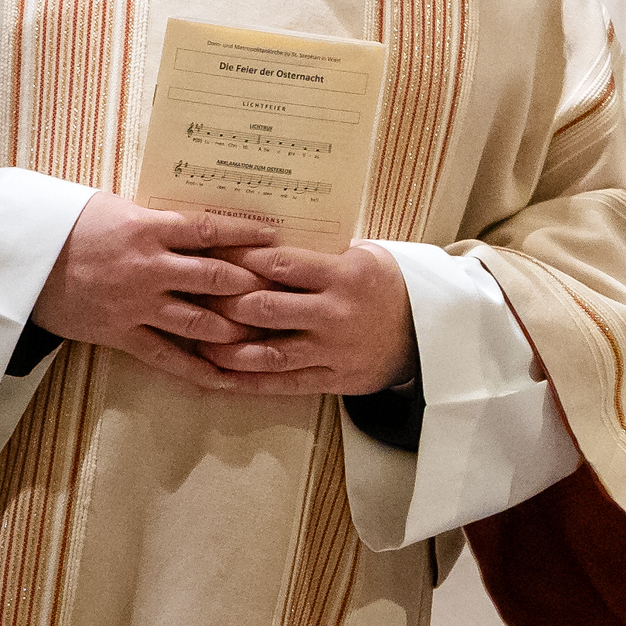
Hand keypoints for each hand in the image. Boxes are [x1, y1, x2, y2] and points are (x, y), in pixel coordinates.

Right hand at [31, 193, 276, 388]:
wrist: (20, 259)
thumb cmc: (73, 226)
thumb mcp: (121, 209)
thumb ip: (163, 219)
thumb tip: (207, 222)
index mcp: (150, 230)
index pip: (210, 231)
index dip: (246, 235)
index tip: (276, 236)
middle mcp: (149, 269)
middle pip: (214, 279)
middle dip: (254, 287)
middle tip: (287, 291)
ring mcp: (136, 305)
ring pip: (199, 322)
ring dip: (236, 329)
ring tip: (271, 334)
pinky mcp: (121, 335)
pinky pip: (167, 357)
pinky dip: (199, 370)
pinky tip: (229, 377)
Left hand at [192, 242, 417, 396]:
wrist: (431, 331)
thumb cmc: (389, 285)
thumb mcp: (365, 256)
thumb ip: (321, 254)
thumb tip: (266, 241)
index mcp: (344, 274)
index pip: (280, 263)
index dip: (240, 258)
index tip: (210, 252)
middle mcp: (336, 312)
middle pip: (264, 307)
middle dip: (223, 302)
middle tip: (194, 296)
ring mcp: (333, 348)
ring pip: (267, 351)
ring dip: (226, 347)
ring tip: (196, 341)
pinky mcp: (333, 378)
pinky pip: (282, 383)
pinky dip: (246, 381)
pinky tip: (217, 376)